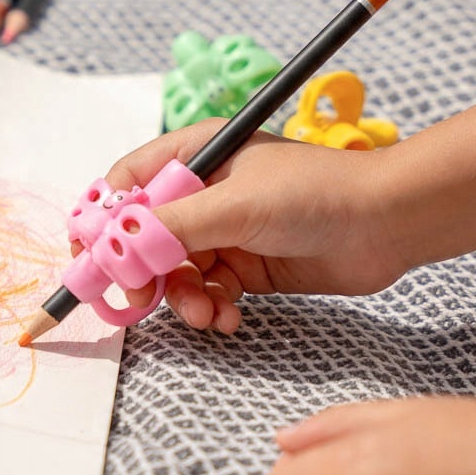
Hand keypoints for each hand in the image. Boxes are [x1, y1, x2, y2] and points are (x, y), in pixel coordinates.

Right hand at [102, 120, 404, 332]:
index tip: (88, 256)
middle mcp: (203, 192)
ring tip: (206, 314)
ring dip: (183, 298)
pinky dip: (211, 309)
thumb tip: (112, 246)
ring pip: (175, 272)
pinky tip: (230, 319)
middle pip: (145, 236)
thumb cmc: (314, 193)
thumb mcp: (235, 205)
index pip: (127, 184)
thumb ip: (170, 229)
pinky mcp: (245, 267)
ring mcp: (224, 231)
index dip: (103, 220)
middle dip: (143, 271)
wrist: (387, 224)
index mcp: (195, 155)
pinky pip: (207, 292)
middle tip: (141, 302)